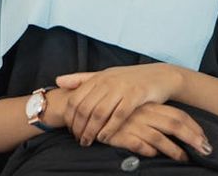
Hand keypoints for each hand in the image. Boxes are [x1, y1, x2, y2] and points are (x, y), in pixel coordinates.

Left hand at [56, 64, 181, 145]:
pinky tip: (104, 138)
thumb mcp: (105, 75)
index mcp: (98, 77)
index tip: (70, 129)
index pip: (76, 99)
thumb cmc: (130, 78)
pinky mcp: (135, 96)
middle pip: (85, 108)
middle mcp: (107, 81)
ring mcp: (121, 88)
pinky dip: (109, 129)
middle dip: (78, 127)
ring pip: (99, 113)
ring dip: (91, 131)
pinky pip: (118, 116)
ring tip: (87, 141)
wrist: (160, 76)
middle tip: (77, 139)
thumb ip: (82, 79)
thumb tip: (58, 80)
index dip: (70, 117)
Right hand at [104, 103, 211, 161]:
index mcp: (151, 106)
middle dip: (192, 137)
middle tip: (205, 150)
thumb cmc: (117, 111)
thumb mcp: (138, 110)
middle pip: (174, 124)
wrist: (88, 106)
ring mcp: (134, 124)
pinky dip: (148, 151)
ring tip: (184, 159)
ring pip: (159, 137)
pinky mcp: (121, 134)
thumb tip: (173, 132)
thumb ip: (154, 118)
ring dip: (173, 150)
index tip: (204, 138)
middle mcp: (145, 113)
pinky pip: (138, 144)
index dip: (193, 126)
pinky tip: (154, 156)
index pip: (178, 114)